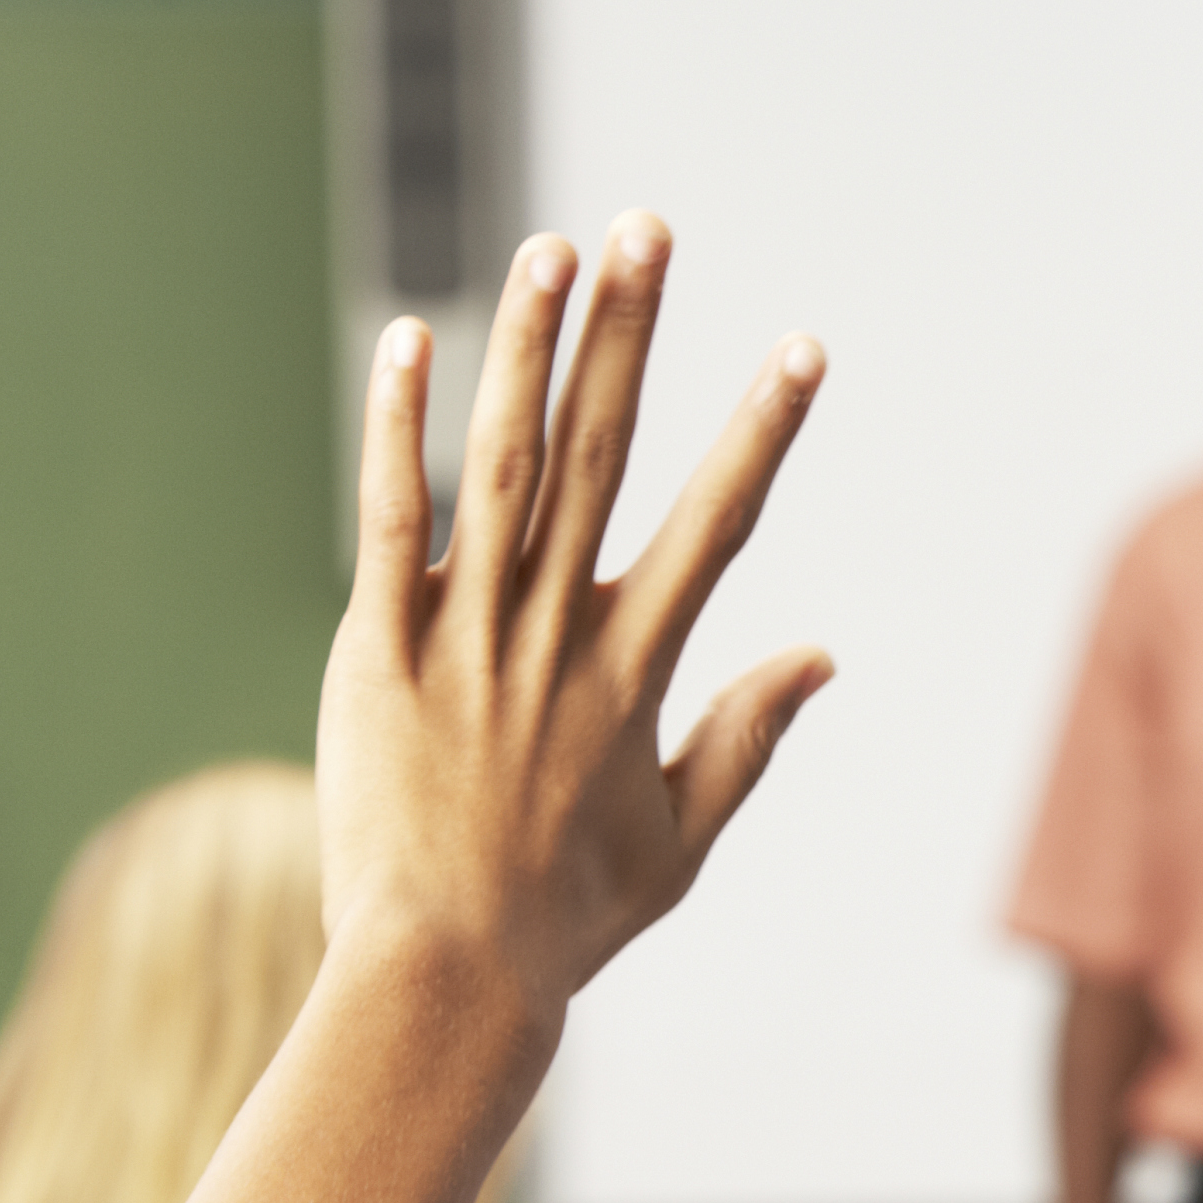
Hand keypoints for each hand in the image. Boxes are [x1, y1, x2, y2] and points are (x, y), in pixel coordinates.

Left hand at [93, 214, 829, 1202]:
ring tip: (551, 245)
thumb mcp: (684, 839)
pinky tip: (408, 339)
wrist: (449, 972)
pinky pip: (387, 519)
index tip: (801, 349)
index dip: (762, 430)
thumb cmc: (572, 918)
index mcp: (638, 671)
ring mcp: (468, 635)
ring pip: (504, 464)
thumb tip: (822, 651)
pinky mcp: (380, 648)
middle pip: (603, 453)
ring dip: (529, 346)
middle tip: (649, 229)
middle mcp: (559, 634)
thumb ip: (748, 735)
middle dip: (632, 334)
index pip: (717, 523)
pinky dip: (397, 427)